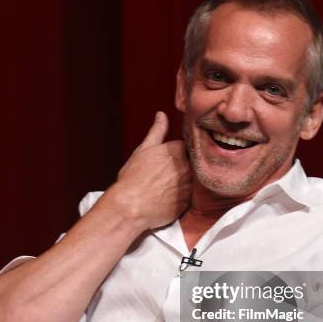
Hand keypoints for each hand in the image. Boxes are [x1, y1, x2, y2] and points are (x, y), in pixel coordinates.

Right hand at [108, 111, 191, 229]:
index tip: (166, 161)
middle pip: (192, 163)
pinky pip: (189, 198)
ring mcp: (190, 185)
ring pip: (193, 180)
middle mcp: (188, 166)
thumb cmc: (133, 178)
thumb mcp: (143, 150)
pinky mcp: (189, 202)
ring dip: (184, 182)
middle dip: (182, 168)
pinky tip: (167, 199)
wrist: (129, 206)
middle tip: (165, 176)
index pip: (186, 147)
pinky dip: (181, 197)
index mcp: (178, 149)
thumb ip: (157, 131)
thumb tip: (161, 115)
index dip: (177, 154)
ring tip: (165, 188)